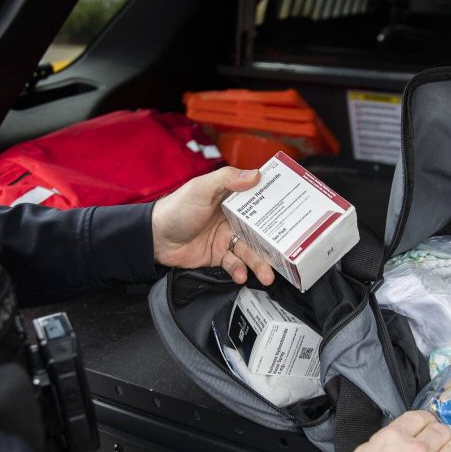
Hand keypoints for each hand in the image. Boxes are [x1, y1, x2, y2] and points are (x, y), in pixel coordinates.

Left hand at [151, 167, 275, 284]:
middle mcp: (233, 219)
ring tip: (267, 276)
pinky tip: (241, 275)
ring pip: (250, 252)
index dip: (277, 205)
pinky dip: (239, 271)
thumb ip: (227, 179)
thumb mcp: (201, 188)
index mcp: (231, 199)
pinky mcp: (219, 256)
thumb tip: (256, 174)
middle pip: (260, 232)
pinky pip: (235, 265)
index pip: (260, 201)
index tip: (296, 211)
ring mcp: (227, 239)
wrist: (154, 237)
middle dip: (274, 245)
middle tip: (287, 255)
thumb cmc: (176, 208)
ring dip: (260, 264)